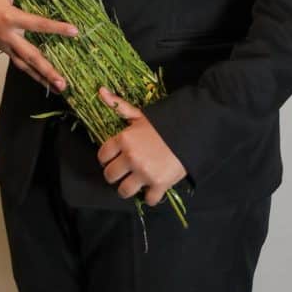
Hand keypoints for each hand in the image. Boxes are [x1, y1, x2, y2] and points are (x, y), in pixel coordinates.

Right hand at [0, 0, 76, 90]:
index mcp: (9, 17)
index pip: (37, 24)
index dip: (56, 28)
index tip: (75, 31)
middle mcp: (7, 36)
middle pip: (30, 56)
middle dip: (48, 70)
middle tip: (64, 83)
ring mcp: (3, 45)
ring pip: (24, 65)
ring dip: (41, 78)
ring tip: (59, 88)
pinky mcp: (1, 49)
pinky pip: (18, 62)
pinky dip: (31, 72)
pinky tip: (44, 80)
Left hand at [96, 88, 186, 205]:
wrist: (191, 130)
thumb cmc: (164, 122)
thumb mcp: (140, 114)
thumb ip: (119, 106)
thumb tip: (100, 91)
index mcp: (124, 140)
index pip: (102, 156)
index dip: (106, 158)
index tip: (113, 158)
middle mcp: (131, 157)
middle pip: (110, 176)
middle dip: (116, 175)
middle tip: (124, 172)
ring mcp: (144, 172)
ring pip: (124, 191)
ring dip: (128, 188)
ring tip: (135, 183)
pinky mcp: (159, 184)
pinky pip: (148, 200)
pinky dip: (151, 197)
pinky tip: (153, 188)